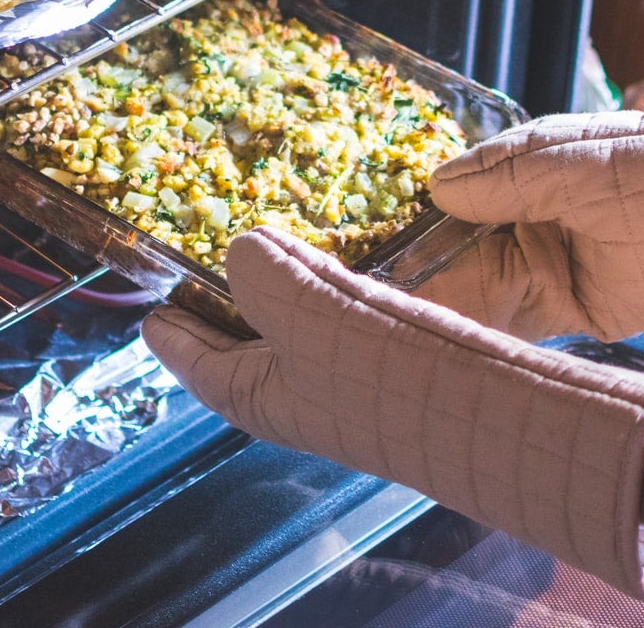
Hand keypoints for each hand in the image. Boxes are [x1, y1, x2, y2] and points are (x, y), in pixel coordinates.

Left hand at [142, 227, 643, 620]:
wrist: (491, 408)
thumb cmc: (385, 373)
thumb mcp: (308, 311)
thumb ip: (265, 273)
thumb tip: (243, 248)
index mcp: (261, 396)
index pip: (195, 361)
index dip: (170, 329)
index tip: (151, 304)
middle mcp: (298, 393)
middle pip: (244, 340)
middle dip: (225, 298)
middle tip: (206, 250)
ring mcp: (346, 378)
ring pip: (295, 321)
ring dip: (281, 281)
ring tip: (270, 235)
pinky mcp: (392, 360)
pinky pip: (342, 313)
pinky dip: (329, 281)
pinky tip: (340, 252)